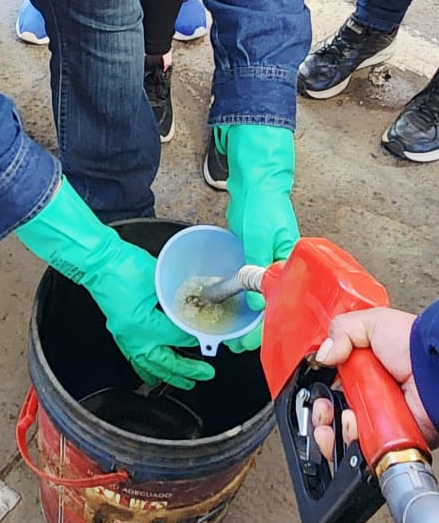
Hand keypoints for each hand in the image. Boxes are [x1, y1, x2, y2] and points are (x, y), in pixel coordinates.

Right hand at [15, 179, 214, 389]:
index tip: (208, 338)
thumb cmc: (122, 265)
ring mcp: (124, 335)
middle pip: (164, 361)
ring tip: (183, 382)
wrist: (97, 261)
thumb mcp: (156, 279)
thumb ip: (175, 296)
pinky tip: (152, 372)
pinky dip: (147, 368)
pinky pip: (135, 358)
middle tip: (203, 375)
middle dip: (185, 370)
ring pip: (148, 364)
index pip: (177, 337)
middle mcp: (133, 335)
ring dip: (167, 374)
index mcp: (143, 324)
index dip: (195, 338)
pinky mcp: (119, 331)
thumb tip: (193, 306)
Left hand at [214, 124, 299, 353]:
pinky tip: (232, 309)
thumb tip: (257, 304)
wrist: (254, 180)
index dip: (265, 327)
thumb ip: (256, 270)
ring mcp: (269, 264)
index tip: (248, 342)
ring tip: (231, 333)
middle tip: (234, 343)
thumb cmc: (263, 204)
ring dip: (247, 315)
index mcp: (292, 265)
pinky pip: (250, 285)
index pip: (282, 306)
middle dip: (254, 328)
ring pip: (260, 298)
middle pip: (271, 307)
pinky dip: (242, 298)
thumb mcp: (258, 238)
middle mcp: (283, 269)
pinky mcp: (256, 257)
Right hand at [311, 307, 438, 460]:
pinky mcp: (388, 436)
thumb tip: (321, 354)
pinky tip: (355, 428)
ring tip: (345, 418)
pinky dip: (354, 442)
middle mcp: (371, 395)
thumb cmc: (413, 344)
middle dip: (323, 414)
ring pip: (345, 433)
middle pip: (334, 412)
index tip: (317, 390)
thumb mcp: (372, 322)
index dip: (321, 389)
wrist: (433, 370)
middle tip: (325, 409)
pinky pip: (363, 446)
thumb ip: (341, 330)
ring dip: (336, 429)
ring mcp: (378, 417)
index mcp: (365, 369)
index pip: (333, 384)